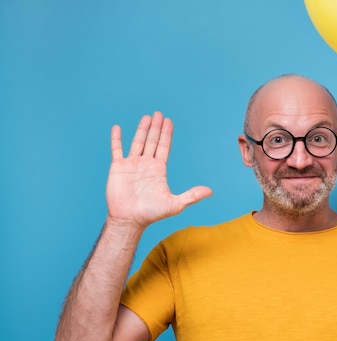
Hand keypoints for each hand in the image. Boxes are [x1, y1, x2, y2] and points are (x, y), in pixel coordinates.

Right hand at [106, 111, 211, 228]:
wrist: (130, 219)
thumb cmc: (151, 214)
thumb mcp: (175, 204)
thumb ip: (192, 195)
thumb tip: (210, 191)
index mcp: (159, 170)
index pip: (164, 147)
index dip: (167, 134)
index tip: (169, 121)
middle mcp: (146, 165)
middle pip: (152, 141)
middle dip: (156, 128)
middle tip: (159, 114)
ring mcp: (132, 165)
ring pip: (137, 142)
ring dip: (141, 129)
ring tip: (146, 117)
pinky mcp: (118, 168)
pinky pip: (117, 150)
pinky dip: (116, 139)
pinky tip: (117, 127)